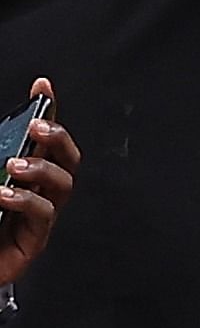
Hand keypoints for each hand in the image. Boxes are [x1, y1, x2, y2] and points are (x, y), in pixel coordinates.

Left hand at [0, 80, 75, 289]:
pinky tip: (4, 195)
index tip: (42, 86)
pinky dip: (27, 200)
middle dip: (58, 137)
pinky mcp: (34, 240)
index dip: (48, 109)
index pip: (43, 138)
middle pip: (66, 157)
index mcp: (24, 176)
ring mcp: (38, 216)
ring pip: (62, 183)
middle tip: (39, 127)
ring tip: (15, 166)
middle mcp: (37, 192)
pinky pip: (44, 214)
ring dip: (43, 168)